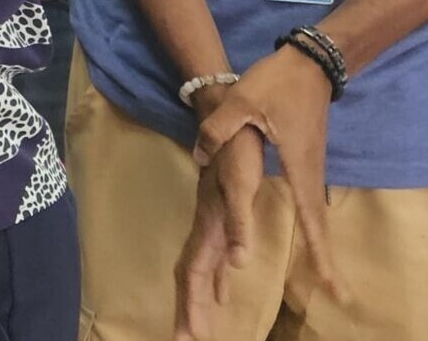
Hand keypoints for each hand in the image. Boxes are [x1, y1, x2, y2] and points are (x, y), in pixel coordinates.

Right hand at [174, 122, 263, 339]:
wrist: (228, 108)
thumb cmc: (238, 143)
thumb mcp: (240, 184)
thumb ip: (238, 226)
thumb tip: (237, 264)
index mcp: (210, 224)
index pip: (194, 273)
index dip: (192, 304)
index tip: (193, 335)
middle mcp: (207, 224)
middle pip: (191, 274)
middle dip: (188, 310)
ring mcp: (212, 219)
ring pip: (198, 267)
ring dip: (198, 299)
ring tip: (199, 329)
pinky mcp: (221, 214)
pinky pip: (213, 254)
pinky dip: (216, 278)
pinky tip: (224, 292)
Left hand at [189, 46, 340, 301]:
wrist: (309, 63)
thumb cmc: (278, 82)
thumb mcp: (242, 101)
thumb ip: (218, 129)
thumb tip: (200, 155)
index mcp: (298, 164)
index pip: (307, 214)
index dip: (315, 247)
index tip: (327, 280)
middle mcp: (310, 172)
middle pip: (319, 223)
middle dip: (327, 259)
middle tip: (339, 295)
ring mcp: (311, 168)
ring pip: (317, 214)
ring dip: (321, 245)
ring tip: (329, 280)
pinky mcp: (307, 162)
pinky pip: (312, 203)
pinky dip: (314, 226)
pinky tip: (313, 239)